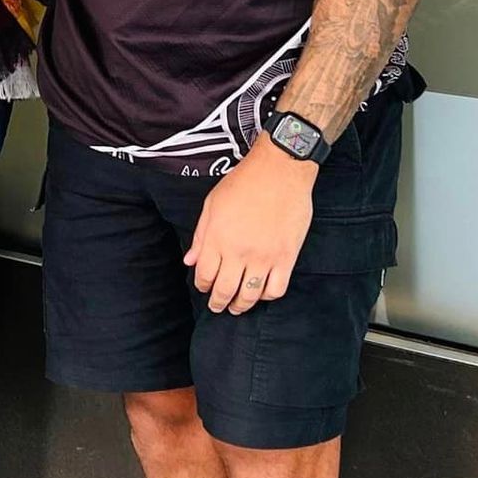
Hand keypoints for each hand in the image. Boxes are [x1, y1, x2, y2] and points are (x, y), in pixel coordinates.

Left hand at [184, 136, 317, 314]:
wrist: (279, 170)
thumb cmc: (243, 183)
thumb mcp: (212, 204)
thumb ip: (200, 236)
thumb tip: (189, 260)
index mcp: (217, 238)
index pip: (204, 274)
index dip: (202, 285)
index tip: (203, 287)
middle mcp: (239, 252)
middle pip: (225, 290)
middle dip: (218, 302)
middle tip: (217, 307)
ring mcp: (265, 256)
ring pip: (250, 295)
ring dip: (241, 305)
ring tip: (237, 307)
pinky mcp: (287, 257)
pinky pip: (277, 289)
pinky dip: (267, 296)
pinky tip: (261, 292)